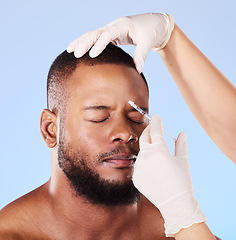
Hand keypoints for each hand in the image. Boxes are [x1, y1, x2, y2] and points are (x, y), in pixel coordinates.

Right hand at [67, 13, 174, 72]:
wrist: (156, 23)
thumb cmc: (152, 30)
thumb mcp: (148, 42)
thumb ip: (141, 55)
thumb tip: (137, 70)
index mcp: (122, 25)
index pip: (107, 34)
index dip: (99, 44)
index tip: (91, 55)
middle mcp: (114, 26)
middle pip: (95, 33)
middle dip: (84, 42)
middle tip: (74, 53)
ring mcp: (112, 30)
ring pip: (93, 34)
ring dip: (81, 41)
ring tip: (69, 50)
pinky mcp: (112, 35)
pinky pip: (97, 38)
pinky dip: (88, 43)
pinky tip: (80, 49)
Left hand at [133, 115, 206, 236]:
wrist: (174, 204)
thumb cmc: (182, 181)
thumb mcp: (183, 160)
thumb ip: (180, 144)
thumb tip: (182, 133)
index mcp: (159, 150)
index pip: (155, 130)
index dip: (156, 122)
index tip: (157, 116)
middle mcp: (146, 157)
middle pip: (144, 137)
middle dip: (149, 130)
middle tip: (153, 127)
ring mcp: (139, 167)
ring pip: (141, 151)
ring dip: (148, 148)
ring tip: (157, 153)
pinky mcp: (135, 176)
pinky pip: (139, 164)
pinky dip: (145, 161)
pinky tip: (153, 168)